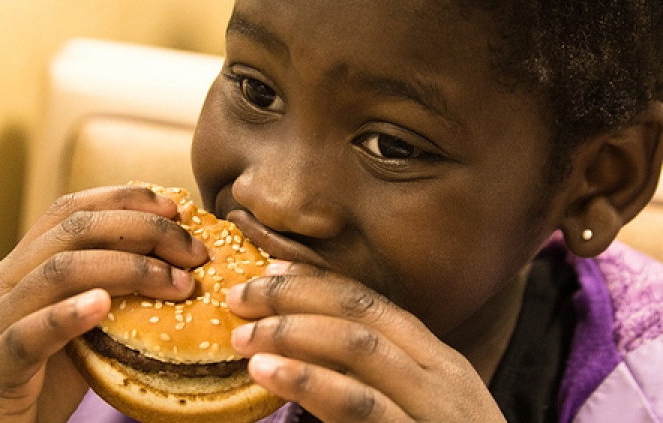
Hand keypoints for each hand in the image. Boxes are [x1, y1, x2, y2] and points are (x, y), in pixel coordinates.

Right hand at [0, 186, 207, 422]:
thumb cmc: (35, 379)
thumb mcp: (75, 328)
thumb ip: (109, 298)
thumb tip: (179, 275)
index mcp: (24, 265)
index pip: (73, 210)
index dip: (126, 199)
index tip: (175, 207)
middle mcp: (5, 281)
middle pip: (76, 229)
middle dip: (144, 230)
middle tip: (194, 251)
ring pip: (59, 271)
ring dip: (129, 269)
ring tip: (177, 283)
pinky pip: (29, 334)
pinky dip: (68, 314)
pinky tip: (102, 305)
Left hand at [227, 262, 506, 422]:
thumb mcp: (420, 407)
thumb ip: (377, 379)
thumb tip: (307, 353)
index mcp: (438, 360)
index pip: (371, 302)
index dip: (315, 282)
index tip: (269, 273)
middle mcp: (441, 374)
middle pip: (360, 312)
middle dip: (293, 298)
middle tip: (240, 299)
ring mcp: (435, 407)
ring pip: (360, 347)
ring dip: (294, 332)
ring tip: (245, 337)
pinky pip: (361, 404)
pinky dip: (311, 381)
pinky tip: (270, 372)